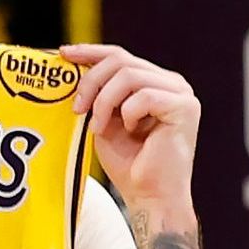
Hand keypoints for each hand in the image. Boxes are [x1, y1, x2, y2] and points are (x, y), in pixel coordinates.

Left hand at [63, 43, 205, 219]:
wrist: (149, 196)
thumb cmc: (129, 164)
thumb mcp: (105, 119)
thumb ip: (99, 93)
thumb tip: (73, 66)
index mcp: (156, 83)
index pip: (120, 56)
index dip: (90, 52)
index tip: (64, 54)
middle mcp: (173, 84)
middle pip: (121, 60)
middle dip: (91, 82)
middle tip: (77, 109)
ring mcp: (181, 94)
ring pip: (129, 75)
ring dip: (105, 102)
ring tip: (99, 127)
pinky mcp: (184, 107)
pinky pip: (143, 96)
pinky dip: (127, 114)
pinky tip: (130, 132)